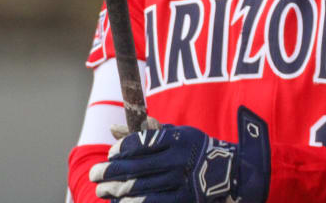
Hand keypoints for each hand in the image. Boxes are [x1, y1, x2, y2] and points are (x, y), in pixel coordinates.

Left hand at [90, 106, 269, 202]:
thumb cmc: (194, 148)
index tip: (110, 154)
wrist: (231, 172)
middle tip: (94, 174)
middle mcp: (176, 159)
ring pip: (139, 187)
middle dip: (109, 172)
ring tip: (101, 190)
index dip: (120, 150)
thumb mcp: (175, 133)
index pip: (140, 142)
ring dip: (115, 190)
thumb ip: (145, 131)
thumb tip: (113, 129)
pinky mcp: (182, 199)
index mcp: (175, 138)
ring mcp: (179, 181)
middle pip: (135, 166)